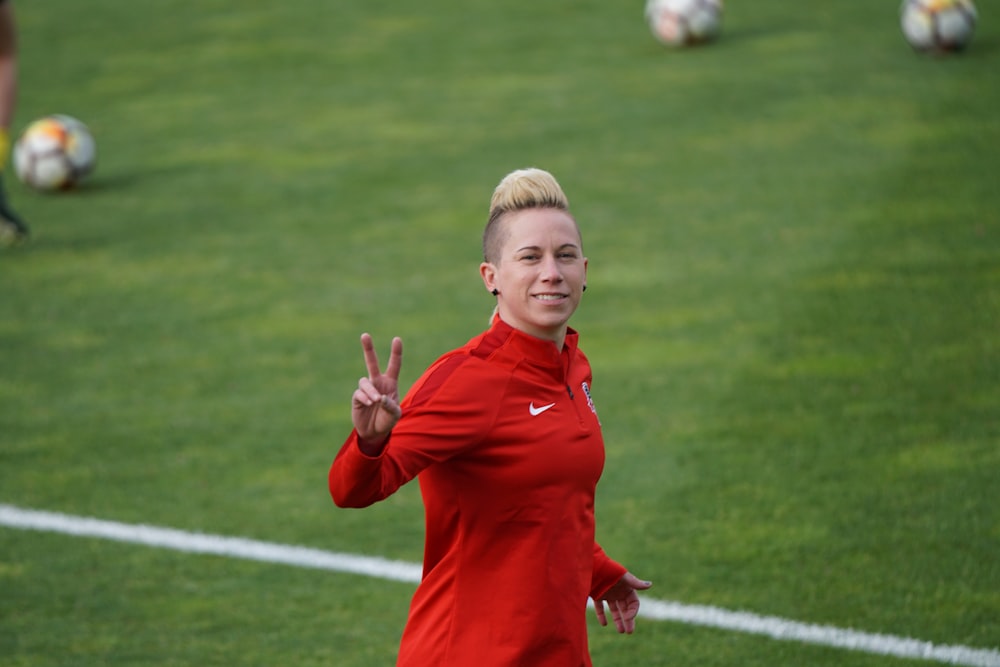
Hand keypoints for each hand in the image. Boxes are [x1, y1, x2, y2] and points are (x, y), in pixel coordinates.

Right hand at [351, 333, 402, 453]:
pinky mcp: (357, 397)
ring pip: (365, 382)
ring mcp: (367, 389)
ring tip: (375, 401)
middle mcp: (378, 383)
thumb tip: (380, 397)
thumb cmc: (387, 421)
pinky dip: (364, 398)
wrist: (374, 433)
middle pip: (372, 363)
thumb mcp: (395, 415)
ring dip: (370, 390)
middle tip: (365, 335)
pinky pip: (359, 393)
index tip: (397, 339)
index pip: (394, 365)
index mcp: (390, 383)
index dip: (396, 352)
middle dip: (368, 349)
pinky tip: (368, 404)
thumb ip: (391, 406)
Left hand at [594, 572, 651, 633]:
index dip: (633, 611)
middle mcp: (618, 591)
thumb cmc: (609, 568)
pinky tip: (604, 624)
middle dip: (628, 620)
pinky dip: (601, 616)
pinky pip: (600, 608)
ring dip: (618, 620)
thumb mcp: (623, 576)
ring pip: (614, 610)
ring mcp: (607, 593)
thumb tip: (650, 584)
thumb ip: (635, 583)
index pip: (633, 603)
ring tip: (621, 631)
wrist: (591, 564)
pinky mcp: (597, 594)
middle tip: (629, 631)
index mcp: (626, 587)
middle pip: (625, 608)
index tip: (628, 618)